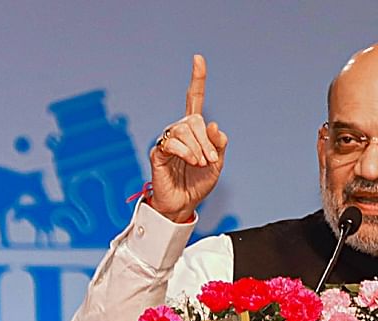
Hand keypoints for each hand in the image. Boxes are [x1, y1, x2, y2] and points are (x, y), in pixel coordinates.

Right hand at [147, 55, 228, 222]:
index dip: (197, 79)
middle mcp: (179, 130)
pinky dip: (186, 152)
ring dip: (198, 148)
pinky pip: (172, 143)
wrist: (184, 204)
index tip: (198, 59)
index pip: (194, 99)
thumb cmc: (198, 184)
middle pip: (194, 120)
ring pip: (184, 130)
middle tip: (210, 160)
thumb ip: (219, 145)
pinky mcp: (158, 151)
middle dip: (206, 141)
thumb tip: (213, 125)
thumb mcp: (217, 164)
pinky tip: (191, 162)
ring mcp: (168, 139)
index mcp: (194, 130)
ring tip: (201, 164)